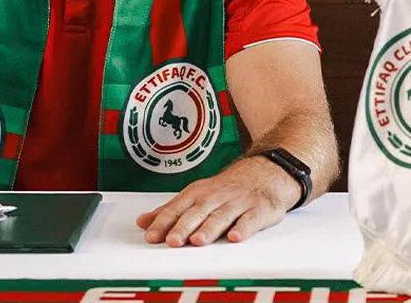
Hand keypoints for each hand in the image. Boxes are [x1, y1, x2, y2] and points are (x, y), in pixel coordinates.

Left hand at [136, 155, 299, 246]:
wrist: (267, 171)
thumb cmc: (228, 187)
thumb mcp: (198, 194)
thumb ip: (171, 210)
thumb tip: (143, 222)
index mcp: (200, 193)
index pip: (177, 208)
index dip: (164, 222)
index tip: (151, 235)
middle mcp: (217, 197)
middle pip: (197, 213)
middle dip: (184, 226)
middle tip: (172, 240)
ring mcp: (238, 203)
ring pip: (222, 216)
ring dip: (210, 228)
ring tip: (198, 240)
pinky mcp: (259, 210)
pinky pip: (251, 220)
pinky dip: (244, 228)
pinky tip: (236, 236)